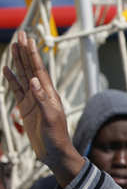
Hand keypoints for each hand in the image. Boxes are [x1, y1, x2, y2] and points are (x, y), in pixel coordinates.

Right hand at [2, 31, 84, 186]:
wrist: (54, 153)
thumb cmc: (56, 137)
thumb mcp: (51, 119)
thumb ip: (42, 100)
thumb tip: (34, 82)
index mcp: (50, 95)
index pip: (39, 70)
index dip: (33, 54)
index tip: (28, 39)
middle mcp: (42, 94)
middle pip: (31, 68)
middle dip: (26, 52)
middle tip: (21, 35)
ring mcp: (33, 100)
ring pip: (23, 76)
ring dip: (18, 61)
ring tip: (13, 46)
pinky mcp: (26, 108)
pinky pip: (17, 89)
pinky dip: (11, 78)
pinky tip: (7, 69)